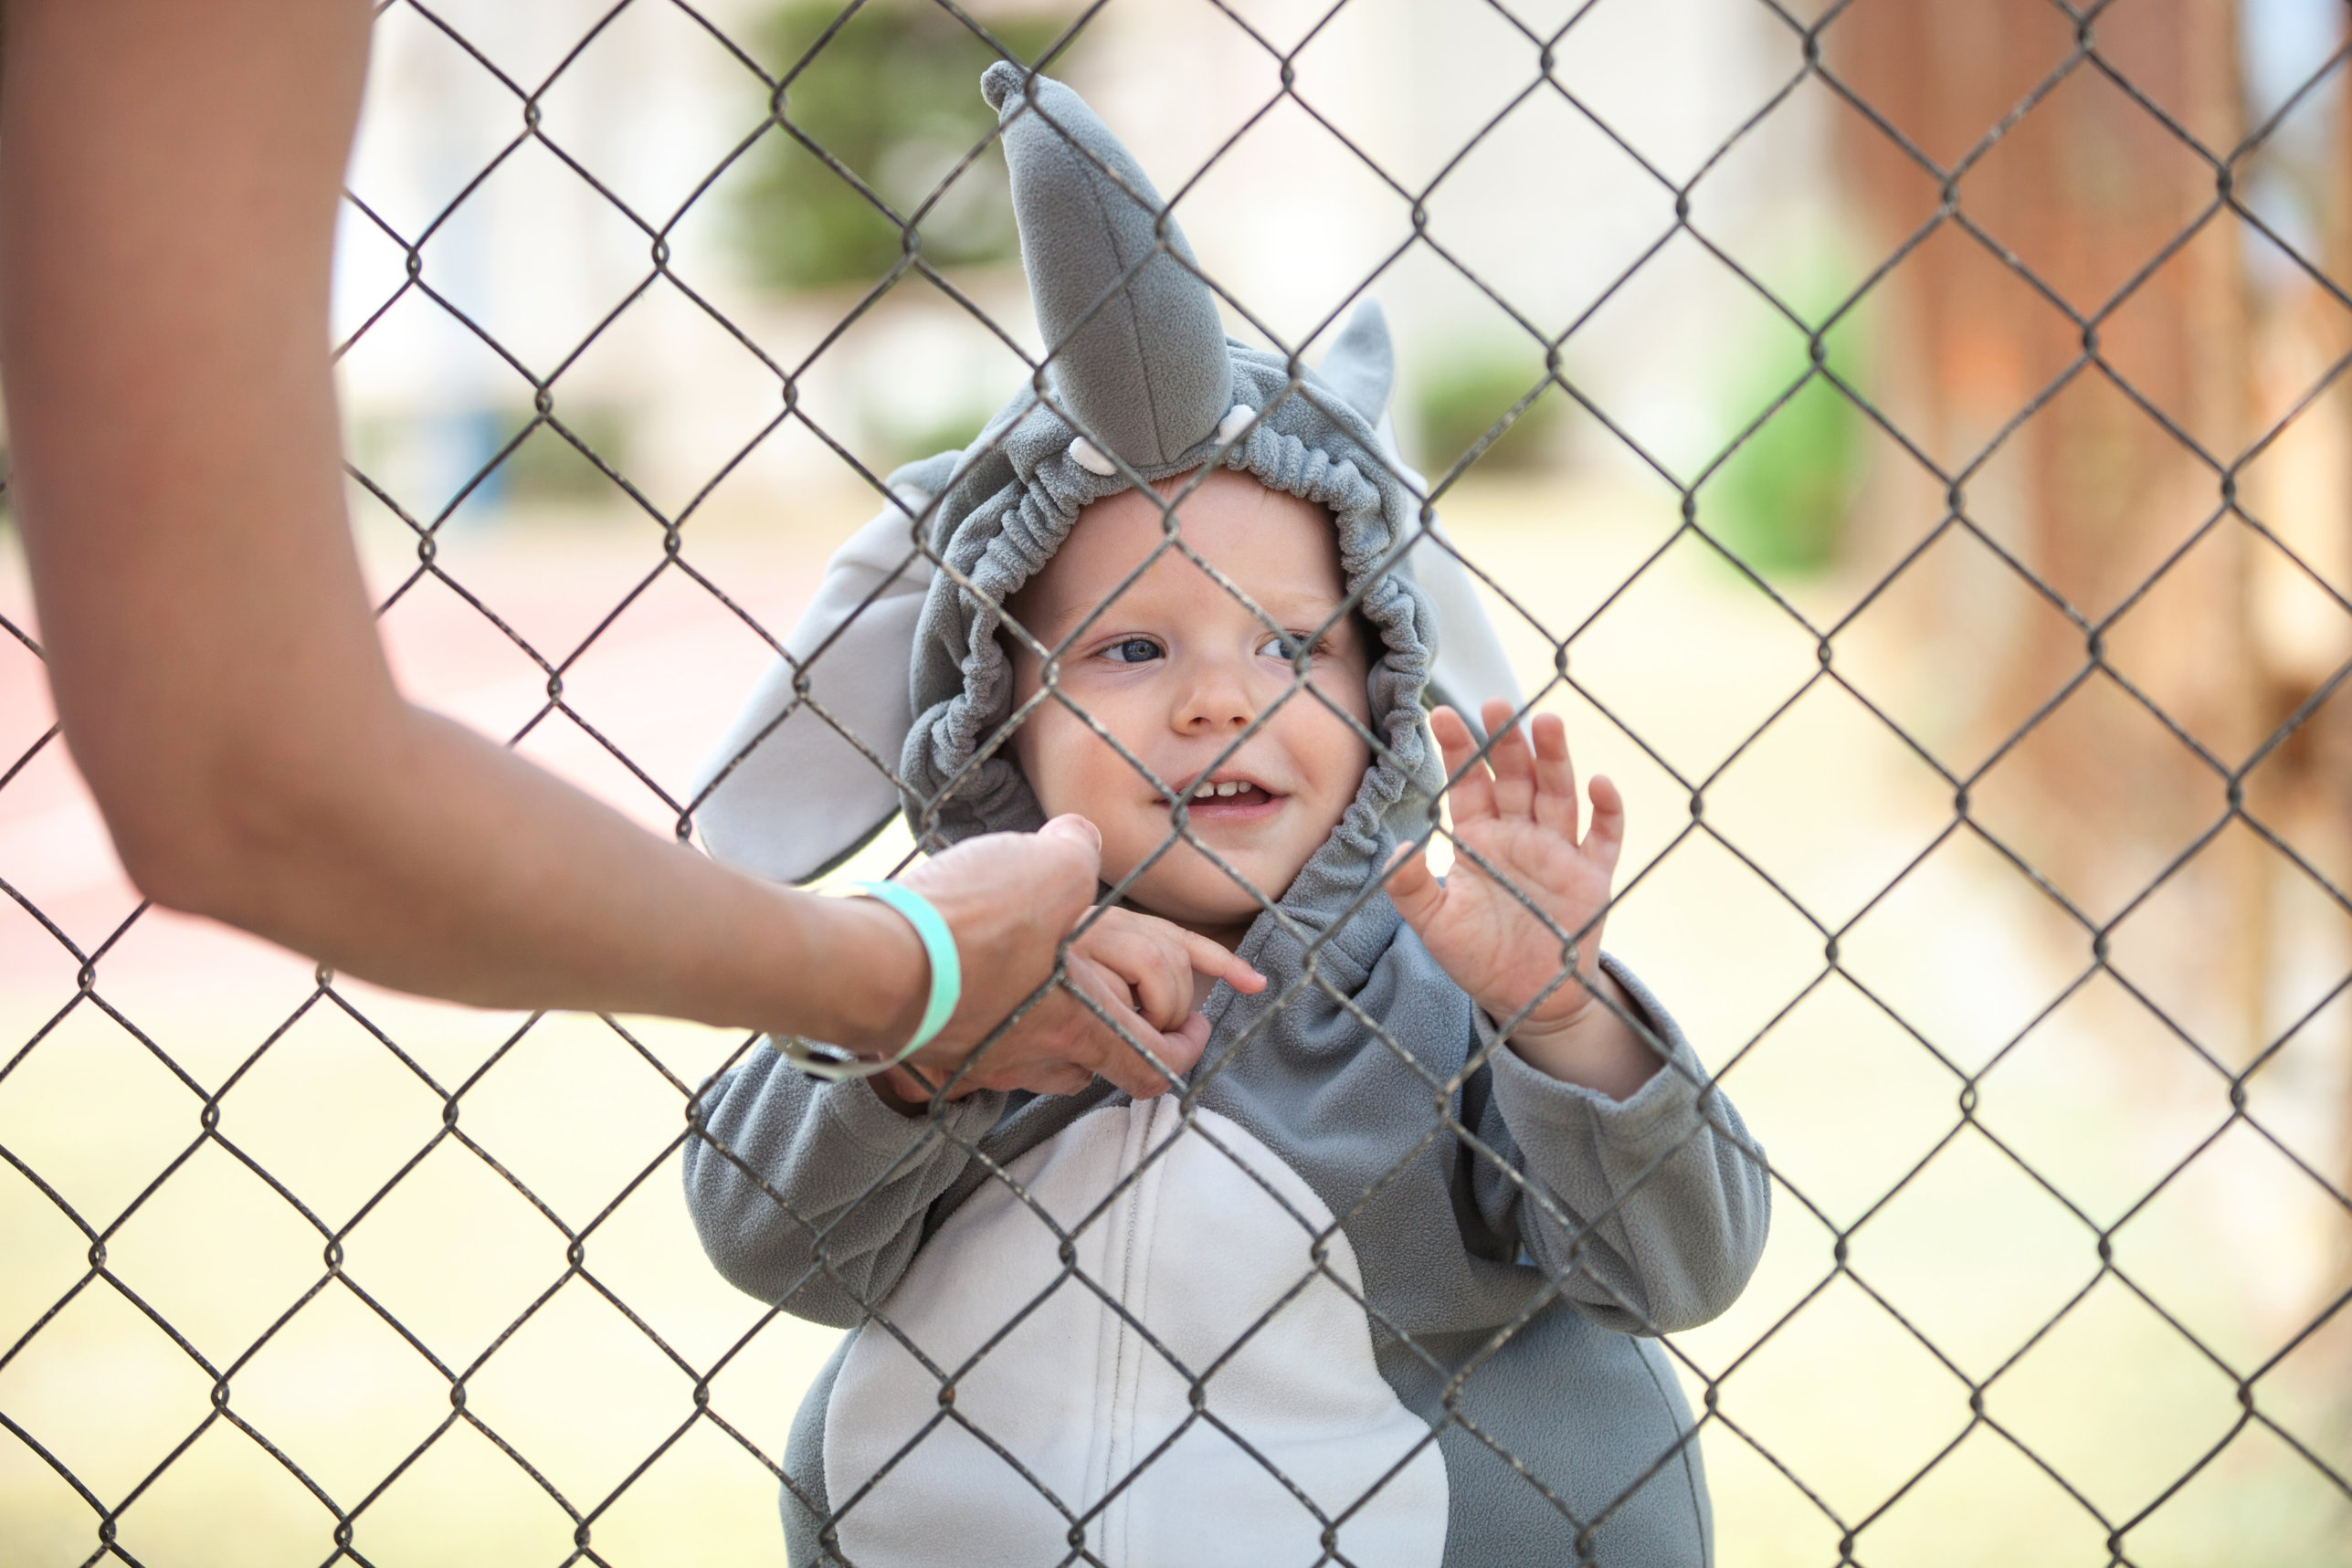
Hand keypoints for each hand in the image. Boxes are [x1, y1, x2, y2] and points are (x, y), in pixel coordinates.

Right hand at [858, 817, 1260, 1106]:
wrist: (864, 967)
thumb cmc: (967, 930)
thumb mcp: (1048, 867)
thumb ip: (1077, 852)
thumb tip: (1077, 843)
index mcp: (1082, 1025)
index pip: (1158, 1066)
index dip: (1187, 1047)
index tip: (1197, 1024)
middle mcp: (1035, 1057)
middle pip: (1099, 1065)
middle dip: (1119, 1032)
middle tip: (1121, 996)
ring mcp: (982, 1062)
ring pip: (1040, 1062)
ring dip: (1057, 1032)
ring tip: (1053, 987)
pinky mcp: (935, 1052)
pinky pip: (984, 1046)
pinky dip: (998, 1021)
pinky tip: (984, 980)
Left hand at [1385, 701, 1656, 1098]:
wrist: (1523, 999)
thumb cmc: (1474, 955)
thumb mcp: (1434, 924)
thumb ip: (1411, 889)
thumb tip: (1394, 852)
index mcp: (1479, 836)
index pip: (1468, 783)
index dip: (1458, 749)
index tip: (1441, 715)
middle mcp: (1519, 833)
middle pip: (1515, 776)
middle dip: (1506, 741)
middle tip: (1496, 703)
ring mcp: (1558, 850)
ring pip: (1558, 792)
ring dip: (1555, 758)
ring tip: (1548, 722)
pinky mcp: (1592, 876)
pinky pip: (1603, 836)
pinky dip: (1607, 810)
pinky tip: (1600, 783)